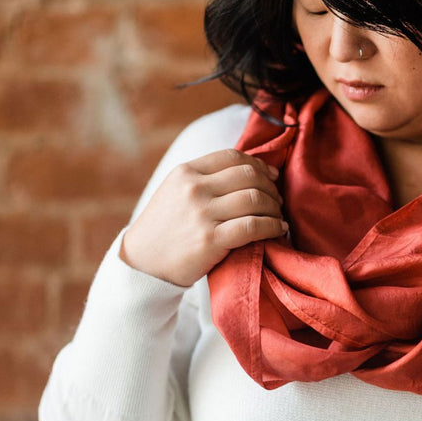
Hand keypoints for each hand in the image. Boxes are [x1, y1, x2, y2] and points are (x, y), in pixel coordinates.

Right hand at [121, 149, 286, 285]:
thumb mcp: (175, 191)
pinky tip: (278, 230)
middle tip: (277, 200)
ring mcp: (202, 214)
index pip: (233, 157)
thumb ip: (204, 178)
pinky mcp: (211, 240)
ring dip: (274, 208)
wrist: (143, 263)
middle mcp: (194, 189)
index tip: (271, 176)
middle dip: (270, 187)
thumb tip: (249, 169)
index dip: (259, 165)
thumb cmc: (165, 228)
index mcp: (186, 172)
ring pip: (255, 199)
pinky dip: (273, 226)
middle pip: (249, 176)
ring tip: (278, 216)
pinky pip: (253, 226)